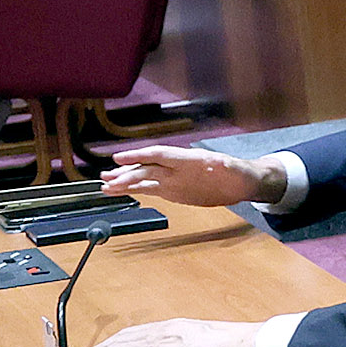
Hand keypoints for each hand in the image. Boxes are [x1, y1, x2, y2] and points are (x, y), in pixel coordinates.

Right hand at [103, 145, 282, 209]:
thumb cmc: (237, 173)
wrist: (239, 183)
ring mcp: (173, 179)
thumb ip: (225, 167)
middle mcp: (177, 168)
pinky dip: (133, 191)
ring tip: (105, 185)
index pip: (160, 154)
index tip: (119, 158)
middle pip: (148, 169)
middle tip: (107, 179)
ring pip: (145, 179)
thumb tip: (220, 163)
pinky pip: (149, 189)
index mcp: (189, 160)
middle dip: (126, 173)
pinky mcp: (172, 191)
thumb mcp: (233, 169)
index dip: (139, 155)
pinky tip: (118, 191)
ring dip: (124, 182)